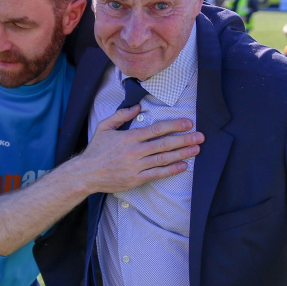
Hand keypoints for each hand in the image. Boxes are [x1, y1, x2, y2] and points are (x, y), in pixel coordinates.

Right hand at [66, 105, 203, 194]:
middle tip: (200, 136)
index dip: (173, 126)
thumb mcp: (104, 127)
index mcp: (128, 137)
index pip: (156, 129)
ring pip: (163, 159)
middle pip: (164, 144)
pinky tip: (183, 166)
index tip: (187, 123)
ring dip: (181, 154)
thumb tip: (138, 106)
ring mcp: (136, 166)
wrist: (86, 174)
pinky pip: (157, 174)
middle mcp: (134, 151)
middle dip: (184, 140)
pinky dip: (171, 170)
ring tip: (196, 150)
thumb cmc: (96, 150)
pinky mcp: (136, 179)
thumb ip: (121, 115)